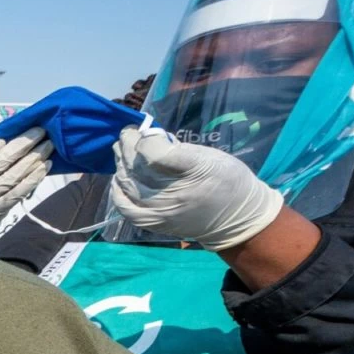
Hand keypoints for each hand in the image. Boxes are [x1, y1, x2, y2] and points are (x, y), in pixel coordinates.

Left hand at [109, 125, 283, 251]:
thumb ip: (179, 149)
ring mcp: (160, 211)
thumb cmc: (226, 180)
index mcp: (194, 171)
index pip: (156, 153)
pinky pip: (125, 208)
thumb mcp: (210, 156)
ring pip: (128, 183)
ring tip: (122, 150)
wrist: (236, 218)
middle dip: (128, 145)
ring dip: (120, 163)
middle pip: (138, 166)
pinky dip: (117, 191)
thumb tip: (150, 139)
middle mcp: (174, 193)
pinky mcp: (153, 223)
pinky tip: (118, 178)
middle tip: (128, 134)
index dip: (145, 139)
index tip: (145, 130)